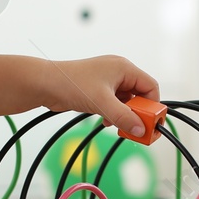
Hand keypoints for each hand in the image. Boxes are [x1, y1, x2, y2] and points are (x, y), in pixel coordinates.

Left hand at [44, 55, 159, 137]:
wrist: (45, 84)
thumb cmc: (71, 84)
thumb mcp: (101, 103)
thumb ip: (124, 117)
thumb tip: (140, 130)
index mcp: (124, 68)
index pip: (150, 86)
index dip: (153, 106)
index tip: (152, 123)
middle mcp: (118, 73)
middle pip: (140, 95)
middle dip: (138, 113)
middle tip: (136, 129)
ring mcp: (108, 81)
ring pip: (127, 101)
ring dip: (125, 115)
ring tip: (118, 126)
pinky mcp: (98, 90)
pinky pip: (114, 104)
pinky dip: (113, 114)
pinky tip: (105, 121)